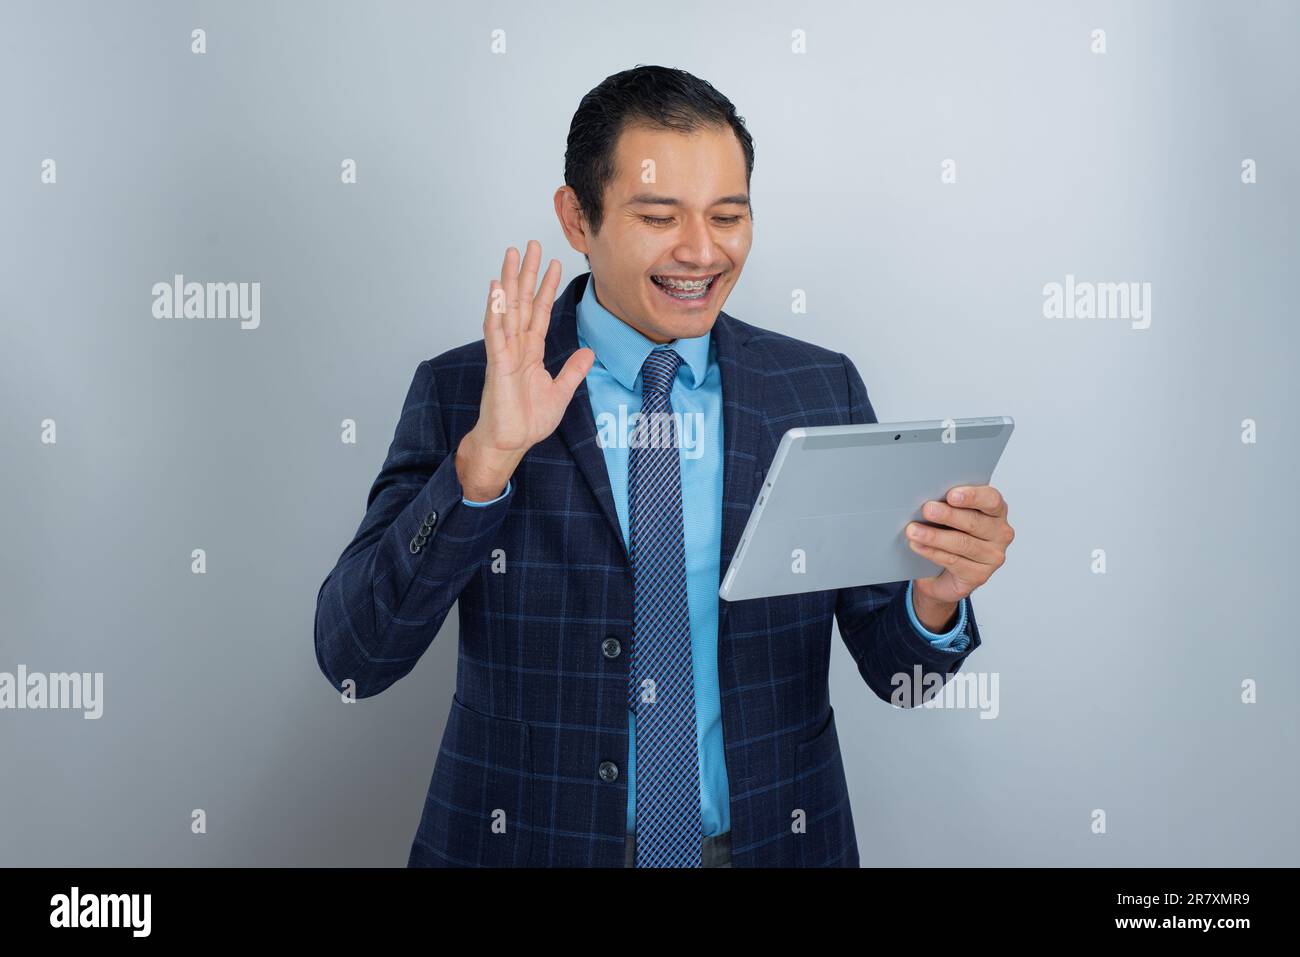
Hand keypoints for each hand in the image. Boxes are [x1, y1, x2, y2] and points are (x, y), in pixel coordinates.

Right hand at [455, 241, 594, 500]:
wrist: (510, 442)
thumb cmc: (527, 421)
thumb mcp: (560, 392)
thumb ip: (573, 370)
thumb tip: (589, 352)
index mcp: (530, 352)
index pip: (540, 312)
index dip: (546, 288)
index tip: (554, 264)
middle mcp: (516, 347)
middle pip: (522, 302)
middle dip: (527, 274)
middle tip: (530, 245)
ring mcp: (505, 353)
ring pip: (507, 309)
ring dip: (509, 282)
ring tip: (511, 255)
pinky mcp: (498, 364)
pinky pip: (496, 333)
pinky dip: (495, 310)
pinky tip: (496, 289)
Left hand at [906, 485, 1013, 625]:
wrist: (942, 573)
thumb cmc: (949, 535)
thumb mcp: (950, 515)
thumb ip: (947, 505)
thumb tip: (928, 499)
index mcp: (996, 511)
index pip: (991, 499)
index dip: (972, 496)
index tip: (951, 495)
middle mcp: (1000, 533)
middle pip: (974, 522)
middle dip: (948, 515)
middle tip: (927, 510)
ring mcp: (992, 556)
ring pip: (962, 543)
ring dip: (934, 536)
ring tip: (913, 530)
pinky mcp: (979, 575)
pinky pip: (953, 561)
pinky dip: (932, 552)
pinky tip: (918, 546)